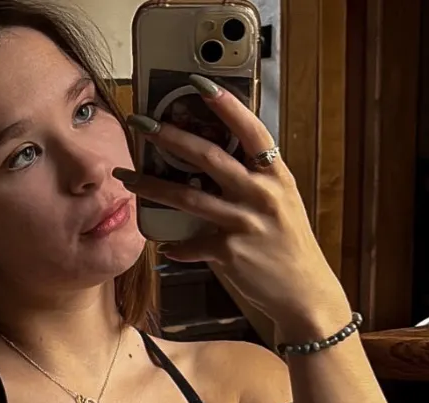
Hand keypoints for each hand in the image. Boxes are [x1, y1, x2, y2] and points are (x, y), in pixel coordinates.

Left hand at [113, 76, 351, 343]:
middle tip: (140, 123)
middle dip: (168, 137)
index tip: (199, 83)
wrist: (303, 294)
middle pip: (208, 157)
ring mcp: (244, 223)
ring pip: (187, 197)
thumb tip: (205, 166)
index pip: (251, 131)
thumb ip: (249, 184)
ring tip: (125, 176)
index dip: (226, 105)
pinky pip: (188, 244)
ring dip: (150, 185)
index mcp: (275, 177)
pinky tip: (163, 244)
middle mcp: (261, 195)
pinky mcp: (229, 252)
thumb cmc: (286, 248)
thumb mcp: (278, 206)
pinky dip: (173, 244)